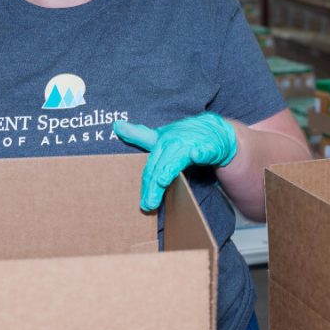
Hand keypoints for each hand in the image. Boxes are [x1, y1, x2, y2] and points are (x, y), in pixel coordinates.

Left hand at [113, 113, 236, 210]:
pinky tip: (196, 154)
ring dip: (170, 168)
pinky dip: (200, 152)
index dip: (145, 184)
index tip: (142, 203)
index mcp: (162, 143)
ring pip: (178, 159)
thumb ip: (138, 135)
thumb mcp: (159, 137)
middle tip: (149, 204)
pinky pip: (204, 150)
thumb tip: (116, 125)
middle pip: (161, 167)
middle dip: (154, 186)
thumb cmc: (183, 136)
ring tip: (161, 181)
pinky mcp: (208, 147)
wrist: (213, 129)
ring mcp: (191, 144)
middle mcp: (174, 143)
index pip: (150, 167)